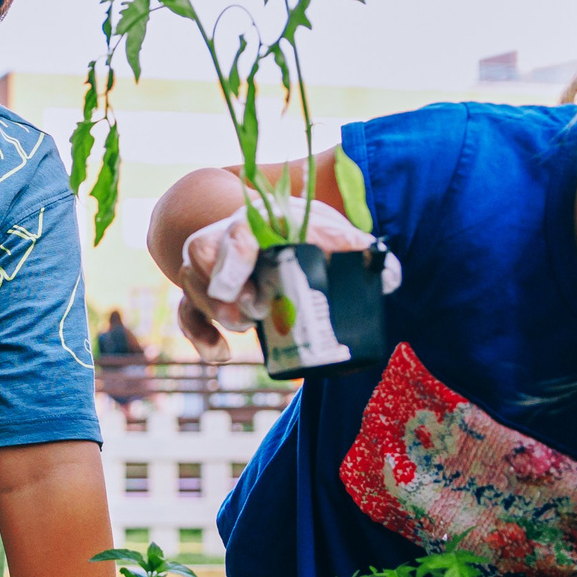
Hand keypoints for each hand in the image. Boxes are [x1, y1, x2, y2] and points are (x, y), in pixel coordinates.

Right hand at [175, 200, 397, 359]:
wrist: (271, 225)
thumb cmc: (302, 230)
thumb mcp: (329, 230)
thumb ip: (353, 247)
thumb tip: (390, 277)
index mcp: (257, 220)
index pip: (235, 233)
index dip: (233, 259)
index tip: (235, 287)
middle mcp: (223, 239)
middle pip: (201, 260)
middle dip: (224, 294)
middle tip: (257, 312)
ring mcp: (208, 268)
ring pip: (191, 288)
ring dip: (217, 314)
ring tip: (249, 328)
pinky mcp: (201, 294)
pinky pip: (186, 315)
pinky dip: (200, 337)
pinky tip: (221, 356)